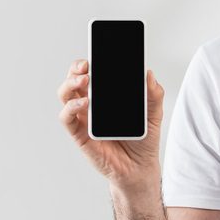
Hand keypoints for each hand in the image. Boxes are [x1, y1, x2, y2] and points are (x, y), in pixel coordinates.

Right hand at [57, 58, 164, 192]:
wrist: (140, 168)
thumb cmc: (142, 139)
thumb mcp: (154, 113)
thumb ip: (153, 94)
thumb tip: (149, 74)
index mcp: (105, 95)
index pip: (93, 72)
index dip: (90, 60)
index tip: (97, 51)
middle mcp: (90, 104)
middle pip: (74, 79)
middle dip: (76, 68)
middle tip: (87, 64)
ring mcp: (83, 118)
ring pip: (66, 94)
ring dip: (71, 83)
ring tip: (85, 79)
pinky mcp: (79, 134)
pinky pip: (67, 118)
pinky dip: (72, 107)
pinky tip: (84, 103)